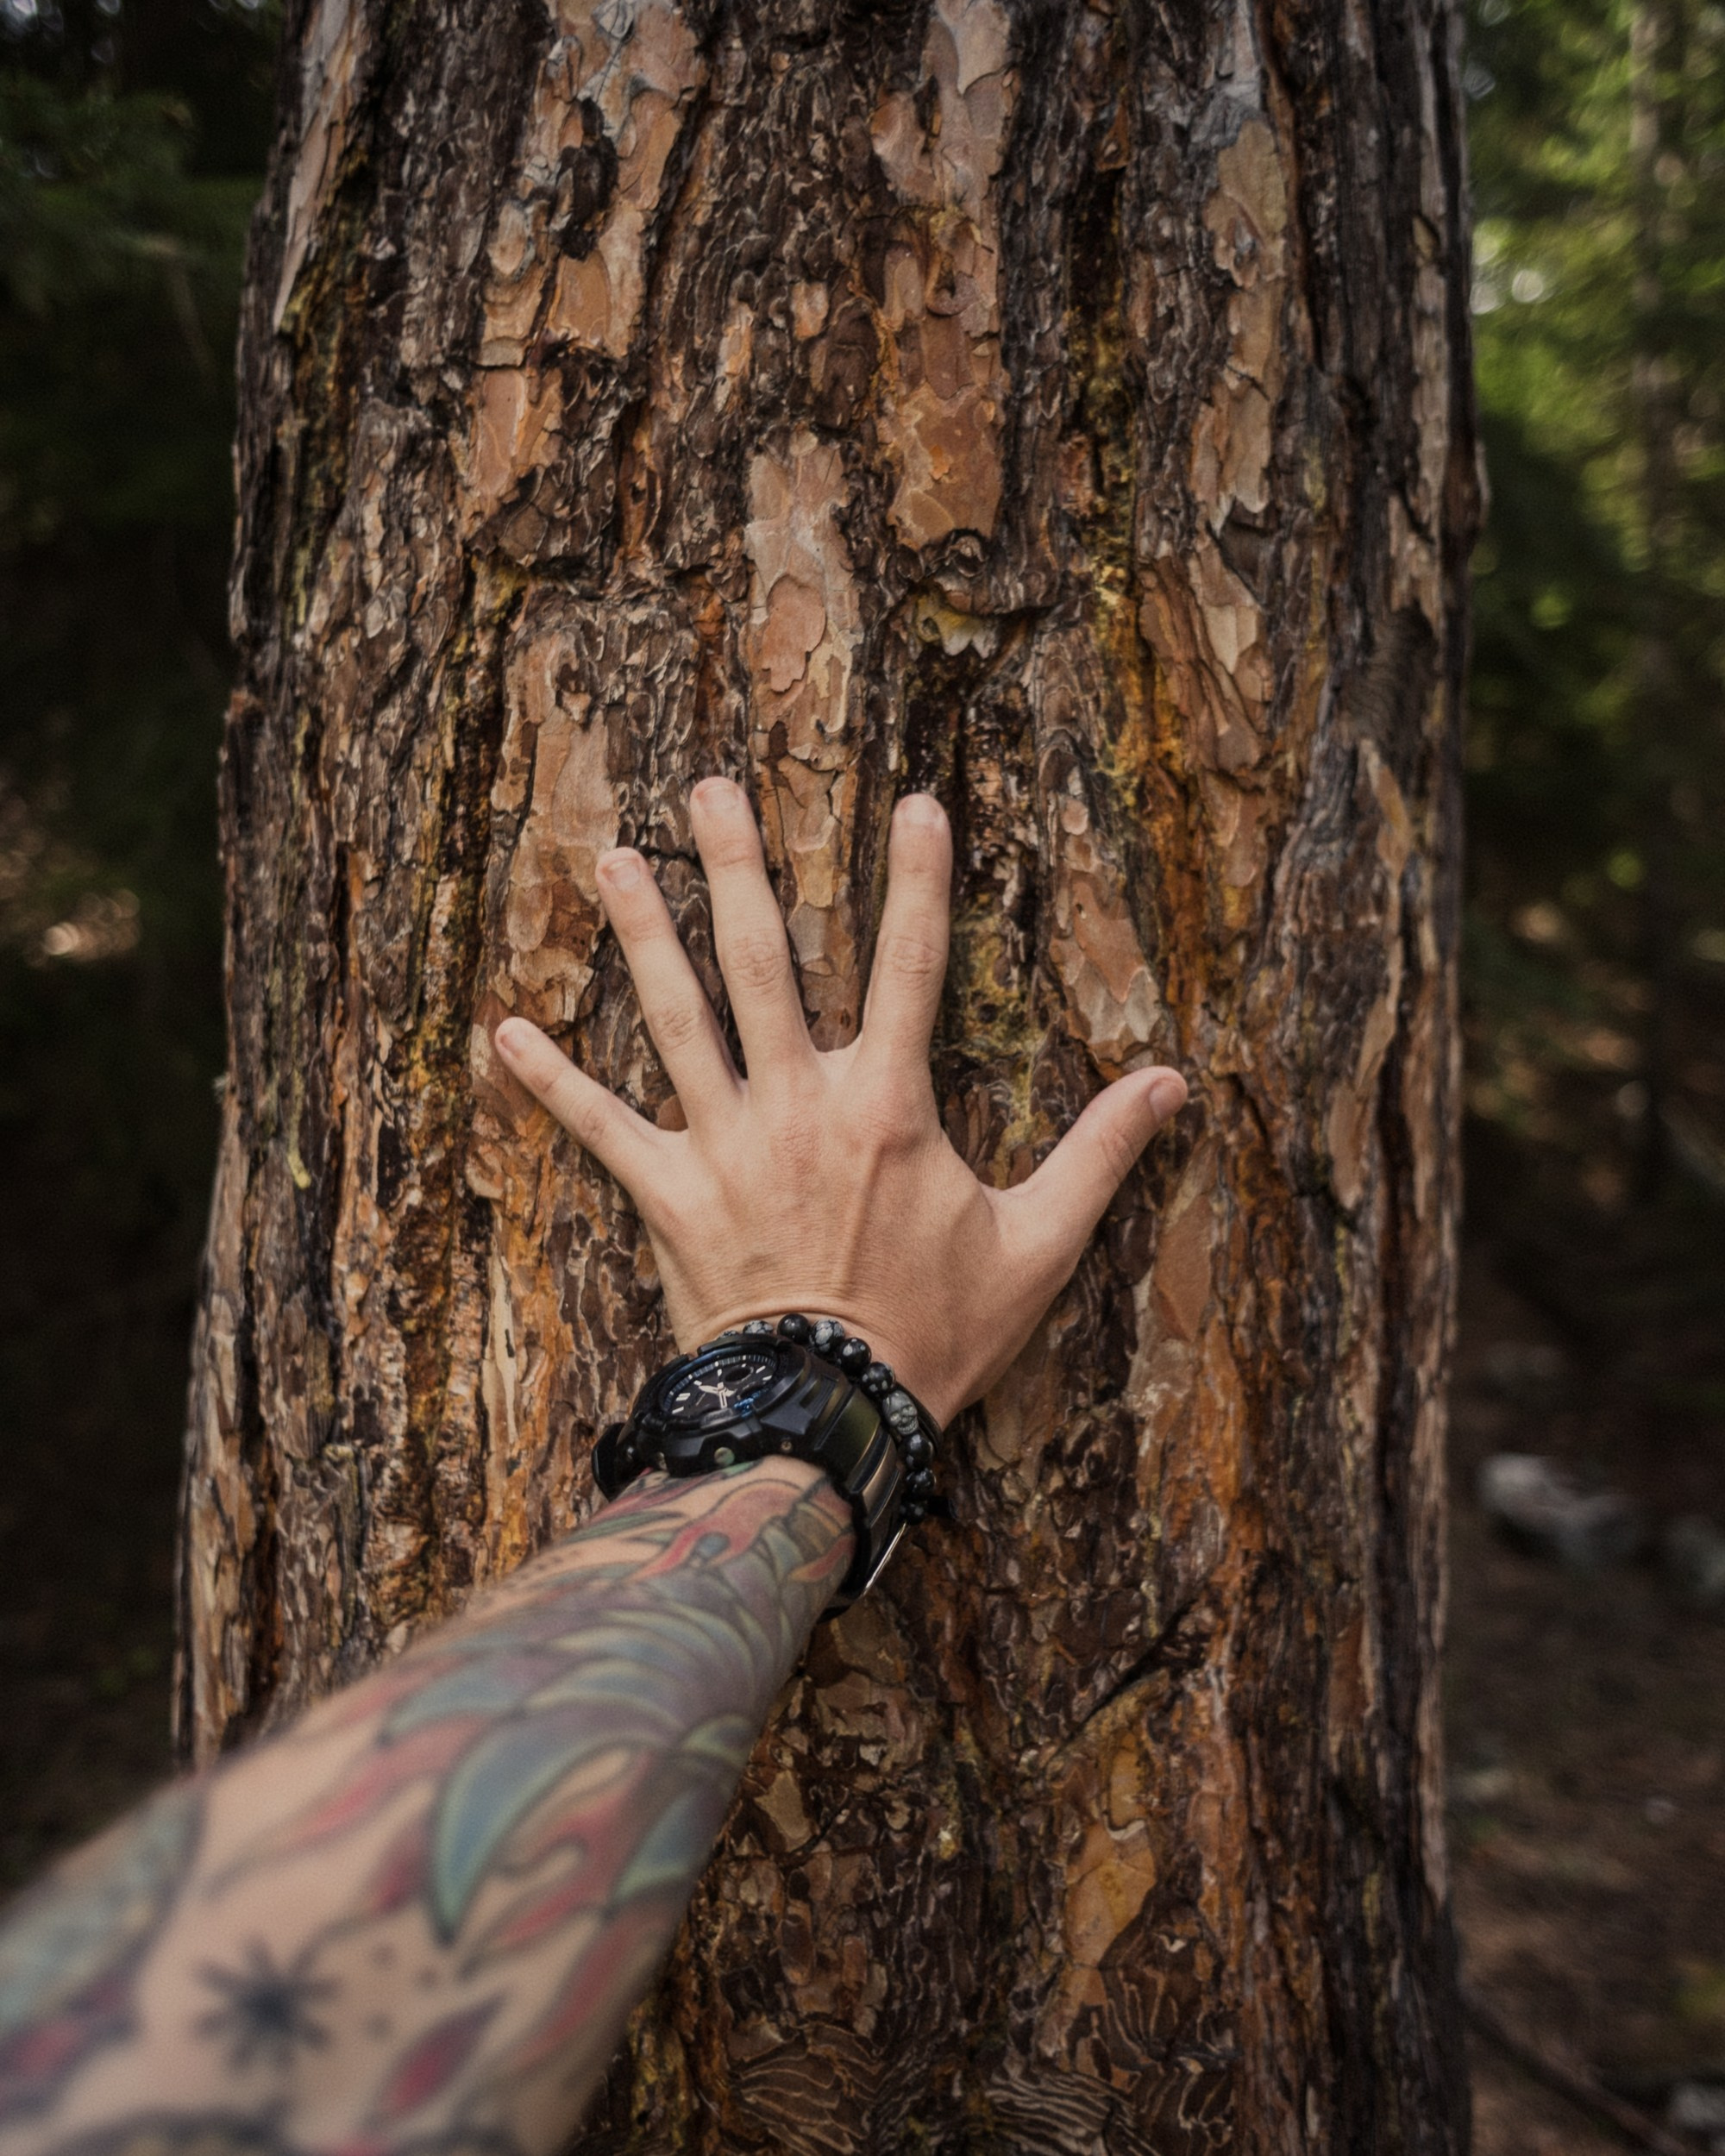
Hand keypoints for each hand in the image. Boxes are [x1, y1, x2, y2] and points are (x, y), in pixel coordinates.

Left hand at [493, 779, 1185, 1425]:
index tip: (914, 799)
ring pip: (676, 1017)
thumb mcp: (1039, 1244)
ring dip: (641, 934)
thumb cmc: (936, 1334)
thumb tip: (1175, 1084)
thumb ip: (1102, 1155)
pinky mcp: (668, 1196)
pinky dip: (551, 1082)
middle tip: (707, 787)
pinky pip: (601, 1128)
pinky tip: (503, 1032)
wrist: (831, 1415)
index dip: (917, 880)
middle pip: (761, 960)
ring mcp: (726, 1144)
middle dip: (735, 865)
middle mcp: (799, 1103)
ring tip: (611, 857)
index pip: (912, 966)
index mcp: (889, 1105)